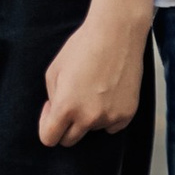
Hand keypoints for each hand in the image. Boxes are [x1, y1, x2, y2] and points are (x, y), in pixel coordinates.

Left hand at [38, 11, 146, 145]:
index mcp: (66, 107)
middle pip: (70, 140)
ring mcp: (110, 118)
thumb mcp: (54, 70)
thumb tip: (57, 113)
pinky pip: (111, 126)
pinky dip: (107, 115)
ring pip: (92, 129)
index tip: (52, 110)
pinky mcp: (127, 114)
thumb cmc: (82, 47)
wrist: (116, 34)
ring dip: (88, 117)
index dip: (47, 126)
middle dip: (65, 126)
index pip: (50, 139)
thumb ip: (53, 98)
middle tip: (70, 102)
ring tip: (93, 88)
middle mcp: (88, 118)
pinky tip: (108, 93)